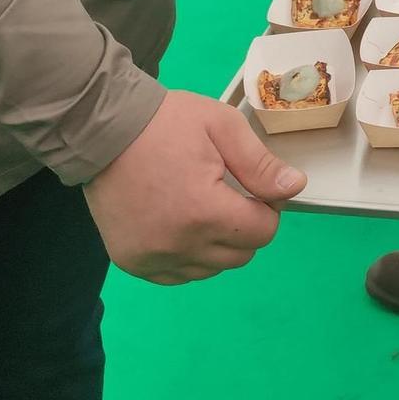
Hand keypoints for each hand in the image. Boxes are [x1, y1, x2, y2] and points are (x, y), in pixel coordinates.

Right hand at [83, 89, 304, 284]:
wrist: (103, 131)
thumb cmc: (167, 123)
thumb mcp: (223, 127)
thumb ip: (260, 164)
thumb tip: (295, 188)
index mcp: (204, 212)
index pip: (263, 232)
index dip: (268, 207)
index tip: (253, 187)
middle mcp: (178, 245)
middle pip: (240, 255)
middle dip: (246, 227)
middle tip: (230, 195)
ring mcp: (151, 258)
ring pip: (210, 269)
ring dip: (218, 245)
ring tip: (202, 208)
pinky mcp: (131, 262)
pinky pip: (178, 275)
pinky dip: (188, 257)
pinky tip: (182, 226)